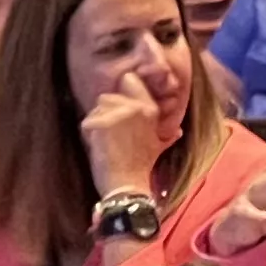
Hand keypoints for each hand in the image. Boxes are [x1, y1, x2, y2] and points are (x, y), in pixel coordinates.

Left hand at [78, 84, 167, 202]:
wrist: (128, 185)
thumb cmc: (142, 167)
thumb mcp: (158, 147)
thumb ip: (168, 135)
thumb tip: (178, 131)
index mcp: (149, 108)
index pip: (129, 80)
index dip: (122, 92)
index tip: (119, 109)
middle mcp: (134, 106)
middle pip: (108, 96)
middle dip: (105, 113)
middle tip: (112, 133)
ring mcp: (117, 114)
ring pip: (96, 108)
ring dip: (96, 123)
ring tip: (105, 141)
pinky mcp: (100, 123)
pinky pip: (87, 122)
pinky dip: (88, 134)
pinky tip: (98, 147)